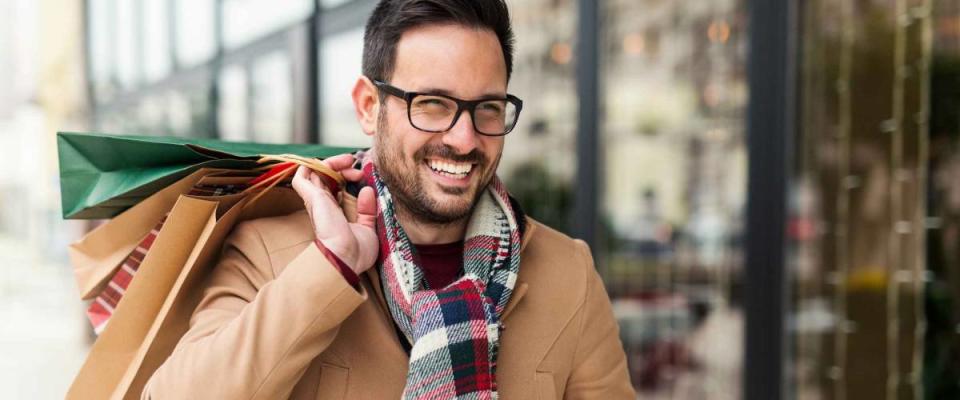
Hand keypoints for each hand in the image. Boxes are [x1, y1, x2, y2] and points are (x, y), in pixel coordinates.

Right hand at [291, 154, 377, 273]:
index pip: (333, 187)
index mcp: (333, 213)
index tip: (362, 176)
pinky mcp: (312, 198)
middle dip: (341, 166)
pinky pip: (301, 176)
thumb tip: (367, 190)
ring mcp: (316, 201)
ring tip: (350, 160)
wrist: (346, 259)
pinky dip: (312, 165)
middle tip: (357, 165)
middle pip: (324, 177)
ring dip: (331, 162)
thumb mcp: (368, 229)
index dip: (346, 176)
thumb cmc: (357, 253)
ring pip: (313, 172)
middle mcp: (322, 206)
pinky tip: (333, 163)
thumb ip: (367, 211)